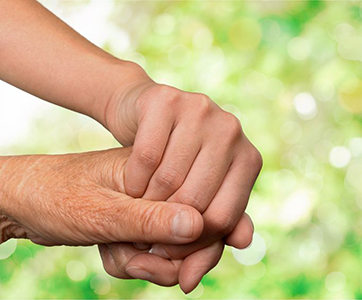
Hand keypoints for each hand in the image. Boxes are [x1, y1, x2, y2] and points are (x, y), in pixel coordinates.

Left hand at [0, 147, 202, 247]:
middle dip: (171, 260)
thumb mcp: (100, 211)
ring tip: (119, 257)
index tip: (158, 262)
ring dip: (154, 265)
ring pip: (183, 247)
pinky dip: (144, 264)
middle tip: (136, 264)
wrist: (24, 201)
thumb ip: (149, 219)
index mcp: (160, 163)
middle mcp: (165, 184)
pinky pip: (164, 252)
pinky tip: (118, 256)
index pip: (205, 207)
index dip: (195, 245)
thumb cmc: (55, 195)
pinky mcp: (148, 220)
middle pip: (202, 231)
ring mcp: (157, 203)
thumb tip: (198, 225)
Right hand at [104, 80, 261, 291]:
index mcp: (248, 158)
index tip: (170, 252)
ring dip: (146, 204)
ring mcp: (202, 110)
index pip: (225, 217)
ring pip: (170, 180)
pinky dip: (134, 179)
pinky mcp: (168, 99)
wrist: (141, 118)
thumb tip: (243, 243)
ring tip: (140, 210)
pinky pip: (147, 155)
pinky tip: (131, 185)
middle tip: (148, 237)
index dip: (194, 243)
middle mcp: (232, 130)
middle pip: (196, 200)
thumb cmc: (174, 163)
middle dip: (167, 226)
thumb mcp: (201, 192)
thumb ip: (221, 219)